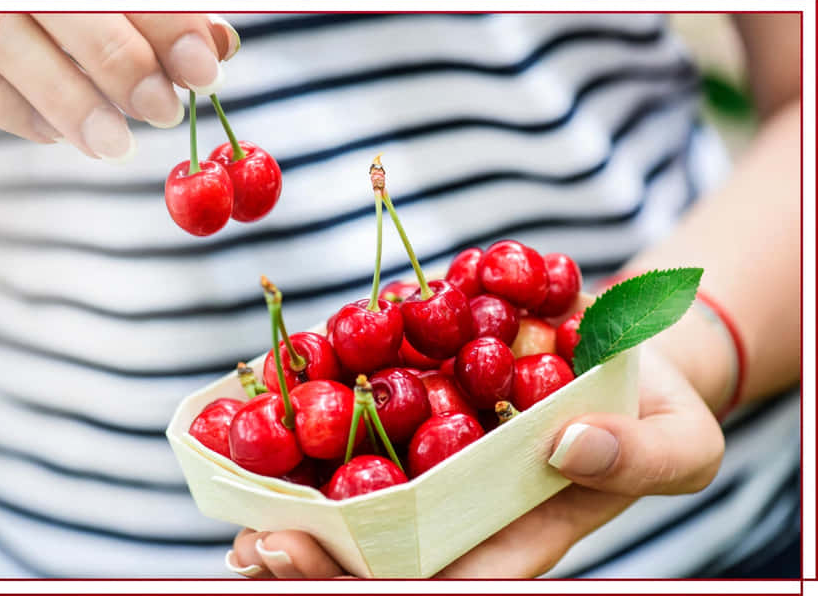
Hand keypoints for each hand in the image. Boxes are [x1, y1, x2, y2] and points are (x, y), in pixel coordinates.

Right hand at [0, 13, 238, 160]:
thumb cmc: (51, 18)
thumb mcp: (102, 7)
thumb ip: (156, 19)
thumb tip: (220, 46)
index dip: (167, 22)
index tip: (205, 72)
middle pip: (61, 0)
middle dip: (122, 60)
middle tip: (164, 113)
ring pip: (1, 35)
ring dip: (69, 99)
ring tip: (115, 145)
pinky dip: (12, 110)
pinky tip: (54, 134)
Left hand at [225, 306, 724, 577]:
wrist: (624, 346)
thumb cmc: (655, 408)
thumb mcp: (679, 440)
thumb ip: (638, 455)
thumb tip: (571, 449)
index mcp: (514, 531)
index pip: (441, 580)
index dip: (379, 585)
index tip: (321, 566)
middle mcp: (459, 499)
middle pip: (378, 549)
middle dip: (317, 560)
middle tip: (259, 550)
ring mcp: (432, 449)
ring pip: (351, 492)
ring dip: (292, 505)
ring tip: (239, 513)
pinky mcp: (416, 394)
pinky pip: (356, 415)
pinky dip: (310, 419)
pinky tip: (261, 419)